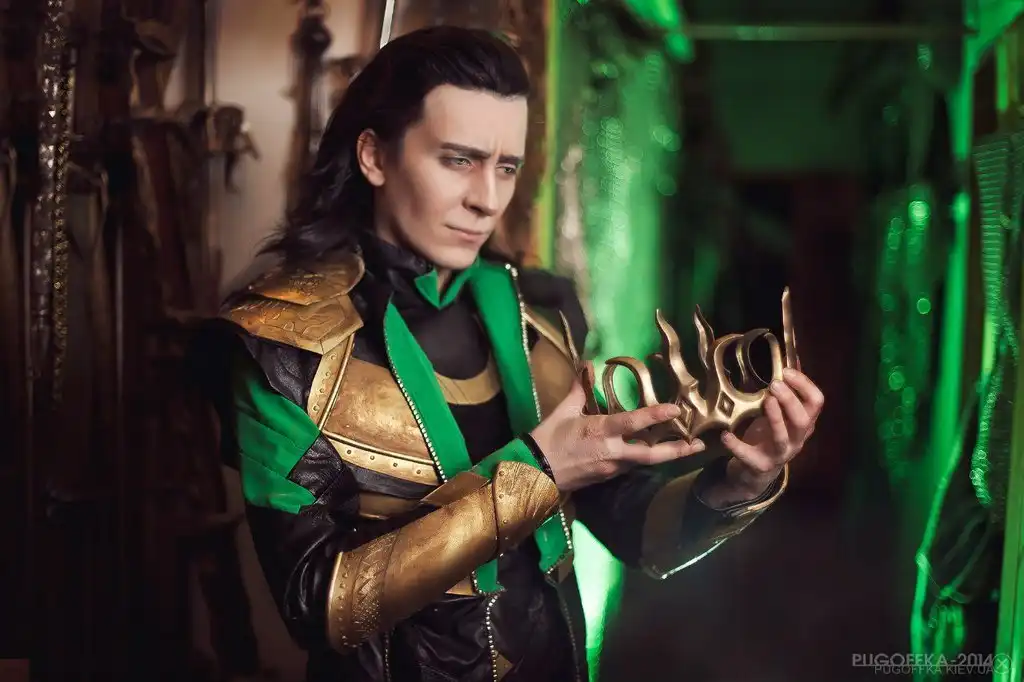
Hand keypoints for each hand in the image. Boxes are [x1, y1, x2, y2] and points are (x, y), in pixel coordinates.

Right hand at [530, 378, 705, 492]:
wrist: (534, 471)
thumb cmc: (548, 438)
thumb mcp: (563, 411)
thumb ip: (579, 388)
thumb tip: (587, 364)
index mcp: (600, 431)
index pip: (633, 423)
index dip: (656, 416)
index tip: (676, 409)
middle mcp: (611, 452)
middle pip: (652, 455)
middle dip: (677, 450)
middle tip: (699, 445)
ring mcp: (611, 468)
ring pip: (644, 462)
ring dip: (665, 455)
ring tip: (685, 447)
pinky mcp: (608, 477)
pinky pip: (630, 466)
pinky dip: (644, 458)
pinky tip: (653, 451)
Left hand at [705, 368, 824, 506]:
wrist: (754, 472)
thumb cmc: (768, 436)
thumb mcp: (780, 414)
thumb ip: (787, 392)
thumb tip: (792, 358)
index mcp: (803, 423)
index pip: (816, 402)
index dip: (805, 385)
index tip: (787, 371)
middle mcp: (796, 439)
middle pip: (803, 419)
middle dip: (790, 400)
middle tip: (774, 384)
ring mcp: (780, 454)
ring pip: (783, 437)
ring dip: (775, 418)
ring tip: (766, 400)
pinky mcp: (760, 465)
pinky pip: (749, 456)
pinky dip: (737, 445)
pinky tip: (726, 435)